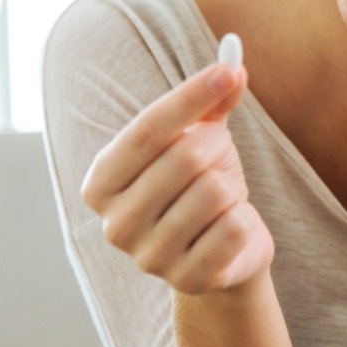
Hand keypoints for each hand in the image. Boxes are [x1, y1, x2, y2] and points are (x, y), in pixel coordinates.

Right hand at [80, 63, 272, 296]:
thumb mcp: (200, 136)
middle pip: (184, 157)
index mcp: (101, 181)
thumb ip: (212, 101)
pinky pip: (235, 228)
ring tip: (220, 199)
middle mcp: (114, 224)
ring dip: (231, 186)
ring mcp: (148, 258)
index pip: (146, 130)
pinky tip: (228, 229)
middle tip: (217, 157)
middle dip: (216, 147)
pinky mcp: (188, 281)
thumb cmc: (201, 182)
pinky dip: (244, 219)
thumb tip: (233, 66)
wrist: (223, 250)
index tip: (228, 70)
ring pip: (215, 191)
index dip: (190, 96)